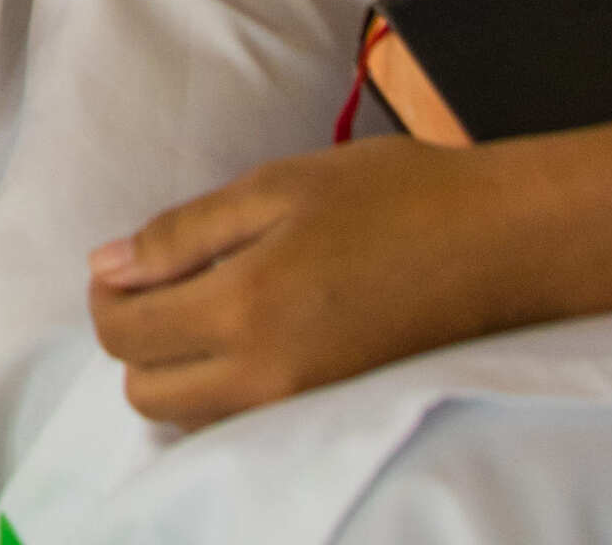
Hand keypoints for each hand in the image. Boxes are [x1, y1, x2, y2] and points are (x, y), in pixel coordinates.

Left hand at [87, 138, 538, 427]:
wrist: (504, 244)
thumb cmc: (395, 198)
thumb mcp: (276, 188)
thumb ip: (183, 233)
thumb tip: (108, 265)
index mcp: (247, 308)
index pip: (128, 335)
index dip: (109, 296)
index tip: (123, 264)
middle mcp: (268, 376)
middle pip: (147, 394)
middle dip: (135, 340)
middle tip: (160, 283)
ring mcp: (303, 407)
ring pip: (193, 418)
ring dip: (177, 370)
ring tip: (208, 302)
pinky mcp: (334, 415)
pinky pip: (244, 423)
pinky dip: (223, 389)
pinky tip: (250, 333)